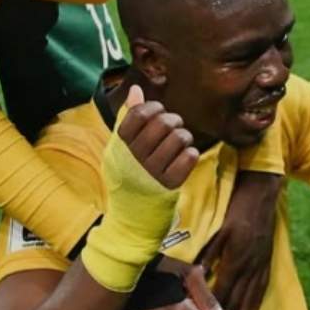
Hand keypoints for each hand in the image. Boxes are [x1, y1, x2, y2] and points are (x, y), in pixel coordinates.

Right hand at [83, 86, 197, 292]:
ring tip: (181, 142)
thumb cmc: (127, 177)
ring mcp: (151, 172)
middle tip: (174, 127)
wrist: (130, 219)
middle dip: (173, 120)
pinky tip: (185, 157)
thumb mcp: (121, 148)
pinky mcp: (169, 185)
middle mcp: (134, 157)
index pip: (138, 114)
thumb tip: (137, 90)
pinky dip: (190, 154)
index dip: (152, 108)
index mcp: (120, 145)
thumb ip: (128, 118)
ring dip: (184, 137)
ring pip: (178, 138)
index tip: (157, 113)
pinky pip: (188, 158)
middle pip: (161, 124)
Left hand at [199, 171, 279, 309]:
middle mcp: (248, 268)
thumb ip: (208, 255)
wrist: (263, 194)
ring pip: (249, 299)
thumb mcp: (218, 231)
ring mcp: (259, 265)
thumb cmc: (236, 209)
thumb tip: (195, 277)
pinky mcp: (266, 260)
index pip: (221, 296)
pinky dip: (254, 303)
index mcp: (234, 261)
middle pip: (236, 303)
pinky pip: (260, 287)